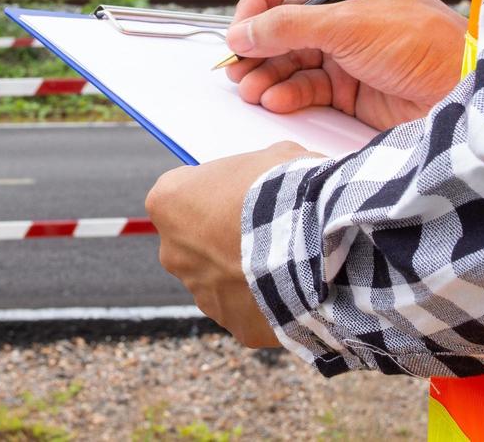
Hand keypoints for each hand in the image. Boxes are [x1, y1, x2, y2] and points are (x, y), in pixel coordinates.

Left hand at [146, 142, 318, 346]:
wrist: (314, 242)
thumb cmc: (285, 189)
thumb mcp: (271, 157)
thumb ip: (257, 167)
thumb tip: (272, 172)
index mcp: (168, 202)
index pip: (179, 195)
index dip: (212, 194)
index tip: (239, 193)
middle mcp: (172, 252)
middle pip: (194, 243)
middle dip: (223, 238)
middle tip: (266, 230)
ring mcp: (202, 293)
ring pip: (221, 282)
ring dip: (246, 273)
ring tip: (288, 260)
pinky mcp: (236, 325)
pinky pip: (252, 312)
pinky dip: (271, 303)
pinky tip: (298, 288)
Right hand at [226, 0, 466, 131]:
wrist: (464, 94)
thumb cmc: (422, 43)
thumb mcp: (348, 25)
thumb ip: (288, 27)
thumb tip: (240, 34)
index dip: (257, 1)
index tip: (239, 30)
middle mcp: (344, 6)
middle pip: (281, 20)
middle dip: (257, 44)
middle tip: (235, 67)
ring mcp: (345, 45)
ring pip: (289, 56)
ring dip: (266, 72)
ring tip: (250, 89)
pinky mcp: (349, 83)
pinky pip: (305, 84)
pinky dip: (286, 92)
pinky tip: (274, 99)